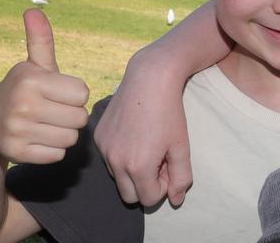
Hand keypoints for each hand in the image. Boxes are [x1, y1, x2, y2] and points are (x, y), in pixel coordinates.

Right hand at [0, 9, 89, 164]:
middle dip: (71, 115)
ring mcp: (18, 130)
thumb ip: (41, 40)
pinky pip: (58, 154)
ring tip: (45, 124)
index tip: (57, 93)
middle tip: (52, 111)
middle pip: (80, 117)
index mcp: (31, 79)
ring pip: (71, 138)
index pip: (82, 93)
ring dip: (63, 133)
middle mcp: (23, 104)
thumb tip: (33, 10)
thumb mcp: (32, 66)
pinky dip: (52, 149)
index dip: (74, 94)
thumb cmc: (23, 90)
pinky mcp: (17, 153)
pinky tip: (37, 139)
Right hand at [93, 49, 192, 206]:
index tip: (169, 166)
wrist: (149, 79)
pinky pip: (109, 160)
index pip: (148, 199)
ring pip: (117, 178)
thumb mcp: (181, 146)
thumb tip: (176, 201)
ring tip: (149, 146)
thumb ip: (181, 178)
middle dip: (146, 185)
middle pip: (129, 196)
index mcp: (137, 167)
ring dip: (133, 171)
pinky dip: (122, 156)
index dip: (163, 187)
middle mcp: (115, 161)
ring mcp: (103, 149)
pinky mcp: (97, 137)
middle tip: (160, 160)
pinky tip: (135, 135)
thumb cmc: (170, 112)